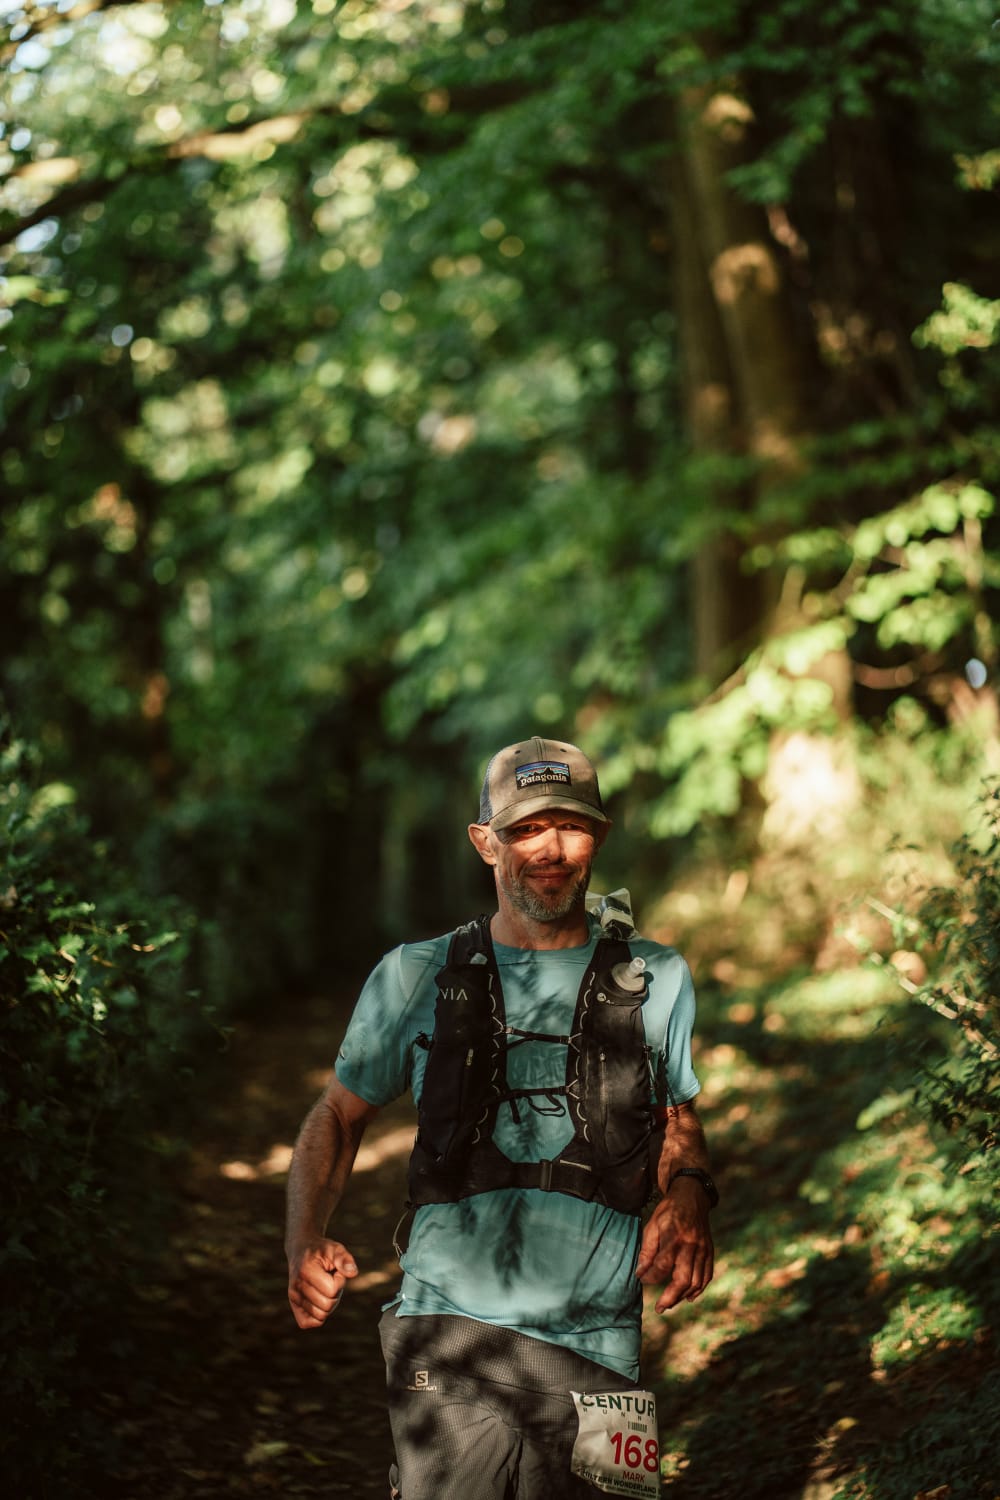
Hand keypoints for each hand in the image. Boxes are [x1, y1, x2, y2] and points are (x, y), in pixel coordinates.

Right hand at [287, 1238, 358, 1328]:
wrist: (301, 1250)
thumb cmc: (321, 1250)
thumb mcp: (335, 1248)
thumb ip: (344, 1259)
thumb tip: (353, 1273)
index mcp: (306, 1271)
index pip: (332, 1290)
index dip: (340, 1281)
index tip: (335, 1271)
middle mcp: (296, 1287)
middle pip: (327, 1305)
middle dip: (336, 1293)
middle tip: (331, 1279)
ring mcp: (293, 1298)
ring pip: (321, 1316)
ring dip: (328, 1303)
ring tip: (324, 1287)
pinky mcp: (294, 1306)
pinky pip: (310, 1322)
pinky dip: (319, 1315)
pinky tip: (320, 1299)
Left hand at [636, 1180, 713, 1313]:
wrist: (692, 1197)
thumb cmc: (669, 1211)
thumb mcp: (652, 1225)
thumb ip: (647, 1250)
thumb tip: (640, 1273)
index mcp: (673, 1237)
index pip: (662, 1265)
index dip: (651, 1277)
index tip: (642, 1280)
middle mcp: (691, 1245)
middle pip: (683, 1279)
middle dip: (670, 1297)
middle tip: (659, 1308)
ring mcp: (703, 1250)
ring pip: (696, 1281)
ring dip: (683, 1296)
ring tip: (670, 1303)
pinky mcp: (710, 1251)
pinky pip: (707, 1275)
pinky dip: (699, 1289)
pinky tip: (688, 1296)